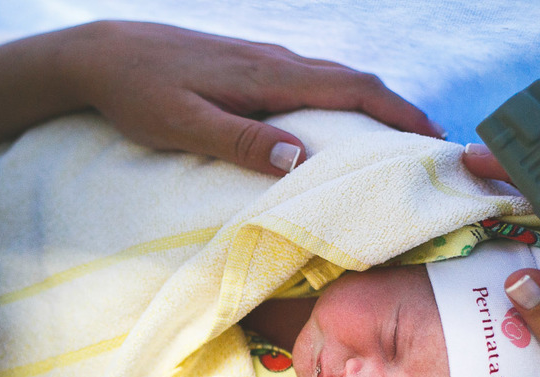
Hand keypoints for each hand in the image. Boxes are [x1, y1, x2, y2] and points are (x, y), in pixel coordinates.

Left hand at [59, 21, 444, 174]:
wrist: (104, 55)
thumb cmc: (139, 94)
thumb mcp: (183, 124)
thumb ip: (240, 141)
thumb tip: (301, 157)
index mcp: (268, 76)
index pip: (352, 89)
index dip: (398, 114)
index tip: (434, 140)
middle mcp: (275, 61)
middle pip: (355, 81)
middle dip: (398, 112)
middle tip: (430, 150)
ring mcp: (264, 60)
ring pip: (334, 79)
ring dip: (372, 107)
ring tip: (396, 144)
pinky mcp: (249, 66)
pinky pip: (310, 81)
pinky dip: (340, 102)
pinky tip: (338, 125)